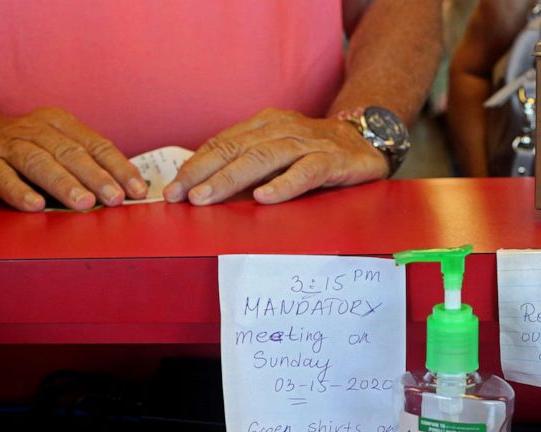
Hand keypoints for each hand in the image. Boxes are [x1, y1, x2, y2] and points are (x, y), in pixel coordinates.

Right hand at [0, 107, 148, 210]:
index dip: (118, 167)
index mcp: (60, 124)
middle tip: (115, 198)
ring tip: (84, 202)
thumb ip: (85, 164)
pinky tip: (34, 205)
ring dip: (63, 184)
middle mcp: (35, 131)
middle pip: (70, 153)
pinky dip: (18, 191)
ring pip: (39, 162)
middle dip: (96, 177)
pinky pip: (1, 177)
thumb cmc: (23, 149)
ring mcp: (7, 146)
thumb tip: (126, 192)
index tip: (137, 189)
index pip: (95, 145)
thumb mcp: (55, 147)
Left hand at [162, 108, 387, 205]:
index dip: (195, 166)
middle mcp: (282, 129)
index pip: (222, 144)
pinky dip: (283, 185)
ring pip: (263, 158)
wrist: (367, 141)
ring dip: (232, 179)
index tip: (172, 190)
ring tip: (208, 197)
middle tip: (181, 196)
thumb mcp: (278, 155)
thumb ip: (248, 167)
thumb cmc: (315, 153)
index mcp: (264, 125)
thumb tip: (206, 192)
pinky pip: (305, 172)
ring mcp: (307, 143)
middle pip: (235, 149)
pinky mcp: (332, 160)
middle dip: (203, 173)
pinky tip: (265, 198)